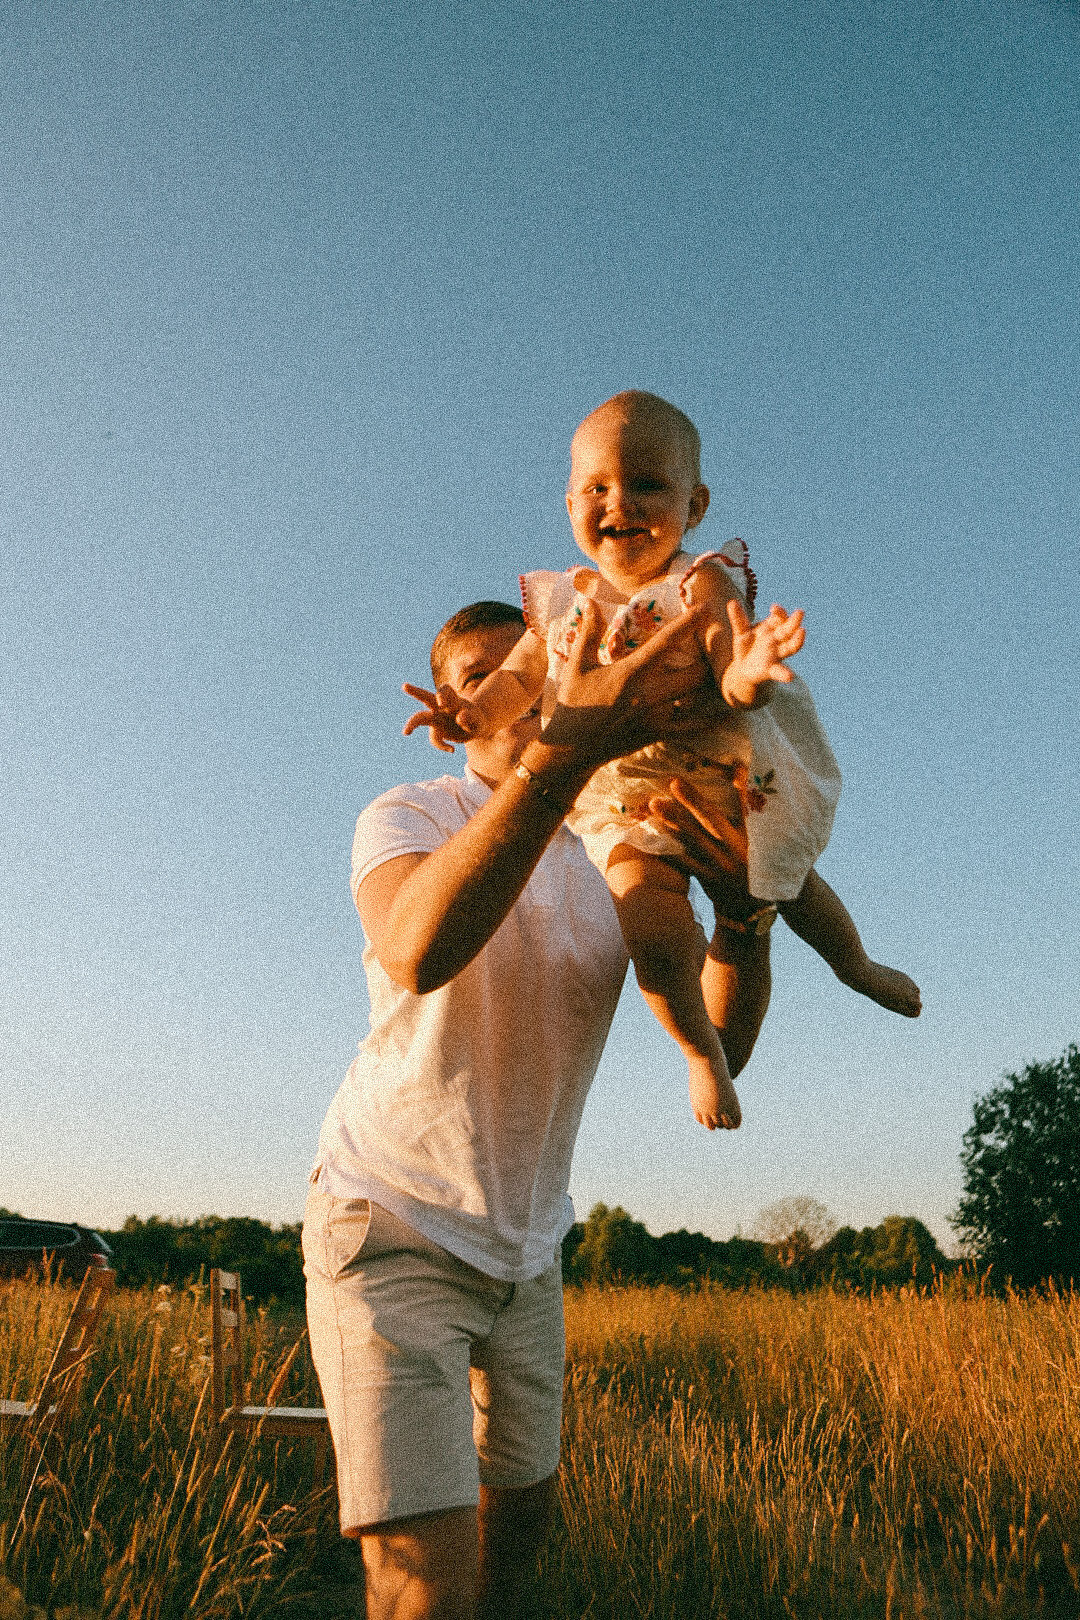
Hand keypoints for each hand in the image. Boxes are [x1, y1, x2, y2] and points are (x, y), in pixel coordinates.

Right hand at [402, 682, 480, 753]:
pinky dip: (443, 745)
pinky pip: (435, 739)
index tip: (442, 705)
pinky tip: (452, 749)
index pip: (444, 690)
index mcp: (453, 700)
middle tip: (404, 686)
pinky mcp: (436, 731)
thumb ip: (470, 718)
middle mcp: (441, 707)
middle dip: (415, 691)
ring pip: (420, 717)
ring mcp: (436, 719)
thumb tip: (459, 718)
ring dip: (411, 724)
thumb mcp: (477, 720)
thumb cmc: (476, 720)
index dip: (441, 695)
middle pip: (425, 697)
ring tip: (405, 733)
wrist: (475, 728)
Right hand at [540, 599, 712, 764]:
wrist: (571, 747)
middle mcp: (649, 693)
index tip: (705, 608)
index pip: (666, 641)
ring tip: (722, 671)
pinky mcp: (658, 734)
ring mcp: (656, 716)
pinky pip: (691, 727)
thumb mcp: (576, 665)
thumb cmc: (573, 703)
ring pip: (696, 698)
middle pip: (694, 672)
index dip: (688, 623)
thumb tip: (591, 600)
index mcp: (631, 672)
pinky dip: (709, 721)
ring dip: (710, 684)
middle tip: (719, 644)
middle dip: (709, 657)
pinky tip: (725, 714)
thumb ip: (589, 632)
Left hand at [646, 773, 752, 919]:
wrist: (756, 911)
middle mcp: (739, 851)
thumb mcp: (765, 844)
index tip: (735, 765)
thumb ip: (751, 817)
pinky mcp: (708, 880)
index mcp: (756, 839)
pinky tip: (650, 837)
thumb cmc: (759, 869)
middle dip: (694, 801)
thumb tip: (740, 777)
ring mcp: (722, 867)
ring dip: (673, 822)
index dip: (743, 787)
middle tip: (674, 782)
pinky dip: (668, 849)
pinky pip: (684, 863)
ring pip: (694, 841)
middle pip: (714, 821)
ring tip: (654, 804)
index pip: (750, 808)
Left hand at [721, 599, 804, 708]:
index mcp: (771, 628)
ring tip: (802, 632)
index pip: (779, 617)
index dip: (779, 612)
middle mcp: (778, 639)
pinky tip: (789, 677)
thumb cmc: (746, 645)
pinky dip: (785, 674)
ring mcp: (777, 654)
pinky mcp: (772, 669)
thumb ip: (738, 618)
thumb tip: (731, 602)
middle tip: (799, 612)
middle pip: (788, 629)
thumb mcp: (741, 631)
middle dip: (794, 621)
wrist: (744, 667)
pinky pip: (780, 671)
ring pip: (791, 647)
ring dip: (798, 641)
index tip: (773, 608)